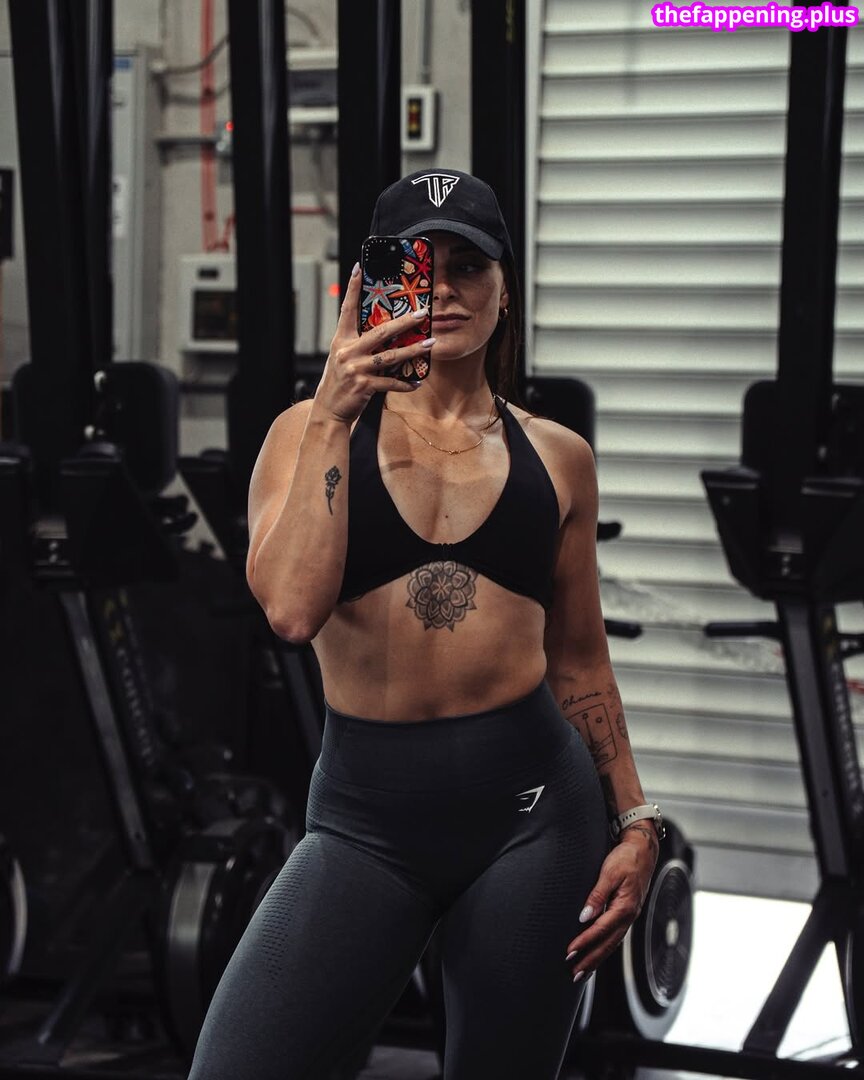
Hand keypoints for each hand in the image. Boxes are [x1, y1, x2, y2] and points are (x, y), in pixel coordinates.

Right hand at [313, 266, 433, 425]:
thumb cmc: (339, 381)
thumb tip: (387, 332)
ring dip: (413, 350)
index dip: (352, 288)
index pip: (347, 309)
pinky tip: (417, 382)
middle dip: (404, 321)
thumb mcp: (344, 358)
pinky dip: (405, 383)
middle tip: (422, 313)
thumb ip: (359, 344)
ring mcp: (356, 369)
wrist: (329, 410)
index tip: (359, 268)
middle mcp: (348, 351)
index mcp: (341, 340)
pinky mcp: (364, 386)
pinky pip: (390, 383)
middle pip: (381, 331)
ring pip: (391, 356)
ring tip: (430, 343)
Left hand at [564, 827, 658, 981]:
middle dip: (590, 960)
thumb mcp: (610, 872)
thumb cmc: (626, 858)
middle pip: (607, 944)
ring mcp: (628, 916)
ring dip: (597, 959)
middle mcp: (628, 916)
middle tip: (574, 974)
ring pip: (612, 943)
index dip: (584, 942)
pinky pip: (614, 936)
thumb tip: (584, 915)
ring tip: (582, 973)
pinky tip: (596, 954)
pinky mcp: (626, 913)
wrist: (643, 850)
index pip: (601, 930)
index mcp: (624, 907)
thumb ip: (597, 894)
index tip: (569, 952)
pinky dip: (604, 948)